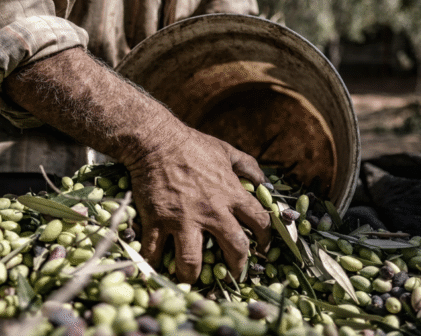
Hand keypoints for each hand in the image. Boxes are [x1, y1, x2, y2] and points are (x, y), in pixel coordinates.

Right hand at [126, 124, 271, 282]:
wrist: (155, 141)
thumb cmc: (192, 144)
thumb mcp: (226, 151)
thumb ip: (248, 167)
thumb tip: (265, 182)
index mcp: (231, 194)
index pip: (259, 222)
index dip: (265, 239)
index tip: (263, 248)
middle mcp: (211, 211)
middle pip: (234, 248)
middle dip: (237, 266)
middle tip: (233, 274)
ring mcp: (183, 219)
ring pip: (192, 260)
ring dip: (193, 275)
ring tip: (192, 280)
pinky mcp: (157, 221)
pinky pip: (156, 251)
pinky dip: (155, 264)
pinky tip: (157, 269)